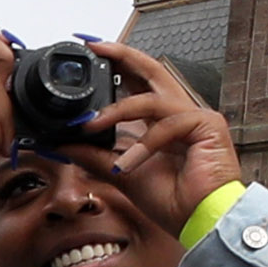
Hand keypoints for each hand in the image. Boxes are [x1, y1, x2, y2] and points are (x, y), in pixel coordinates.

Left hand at [79, 42, 243, 238]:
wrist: (200, 221)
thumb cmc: (173, 201)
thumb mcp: (120, 173)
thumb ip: (93, 155)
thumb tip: (59, 143)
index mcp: (164, 122)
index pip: (139, 84)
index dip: (117, 66)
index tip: (91, 53)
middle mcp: (181, 114)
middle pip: (152, 70)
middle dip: (122, 55)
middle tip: (94, 46)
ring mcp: (197, 117)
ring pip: (150, 99)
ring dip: (116, 111)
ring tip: (90, 126)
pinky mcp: (208, 125)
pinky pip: (165, 124)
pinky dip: (143, 145)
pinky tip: (128, 165)